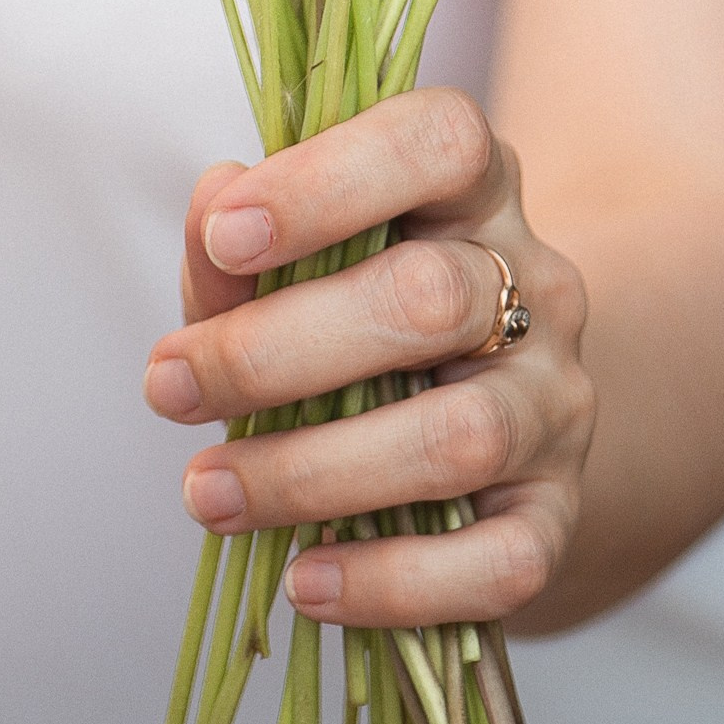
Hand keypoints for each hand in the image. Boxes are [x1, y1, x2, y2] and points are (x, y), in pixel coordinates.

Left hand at [142, 87, 592, 628]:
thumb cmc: (361, 320)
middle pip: (432, 299)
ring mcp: (555, 405)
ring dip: (310, 472)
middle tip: (167, 383)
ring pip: (459, 437)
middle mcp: (536, 284)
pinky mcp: (555, 518)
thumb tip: (211, 205)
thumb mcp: (297, 261)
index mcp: (474, 189)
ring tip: (207, 493)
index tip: (225, 235)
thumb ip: (240, 241)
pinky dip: (392, 581)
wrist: (493, 422)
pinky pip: (498, 563)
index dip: (331, 181)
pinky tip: (306, 580)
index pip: (439, 142)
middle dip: (278, 350)